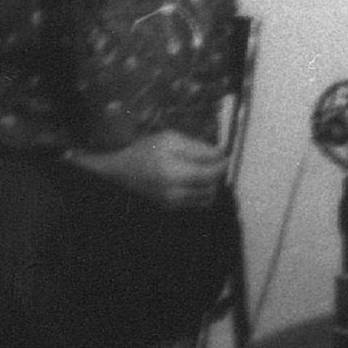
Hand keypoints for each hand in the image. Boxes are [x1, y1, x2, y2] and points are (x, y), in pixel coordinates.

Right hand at [71, 131, 228, 209]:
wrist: (122, 172)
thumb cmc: (146, 150)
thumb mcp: (170, 139)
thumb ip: (197, 147)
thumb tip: (220, 154)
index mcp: (174, 171)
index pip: (211, 172)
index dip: (223, 163)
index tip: (226, 154)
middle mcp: (175, 192)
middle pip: (212, 186)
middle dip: (218, 173)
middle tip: (214, 161)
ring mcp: (174, 203)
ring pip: (208, 197)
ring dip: (211, 184)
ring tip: (204, 170)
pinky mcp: (172, 208)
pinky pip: (198, 202)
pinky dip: (202, 192)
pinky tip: (195, 180)